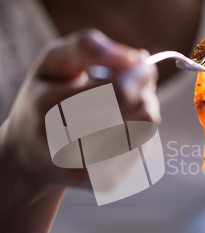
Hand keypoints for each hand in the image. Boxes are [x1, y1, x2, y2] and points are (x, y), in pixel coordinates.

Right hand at [0, 29, 159, 192]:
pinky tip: (119, 128)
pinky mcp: (103, 184)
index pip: (119, 92)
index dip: (139, 74)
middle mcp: (64, 146)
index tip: (141, 62)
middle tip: (132, 83)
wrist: (29, 155)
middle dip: (143, 90)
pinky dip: (139, 131)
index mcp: (48, 108)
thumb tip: (138, 57)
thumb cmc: (46, 98)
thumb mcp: (54, 63)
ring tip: (123, 104)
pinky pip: (144, 147)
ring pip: (147, 128)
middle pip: (141, 110)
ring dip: (144, 109)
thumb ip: (89, 48)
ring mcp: (87, 170)